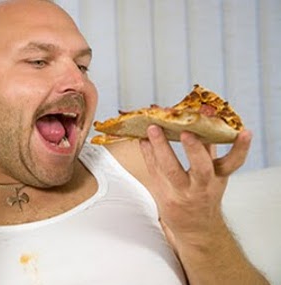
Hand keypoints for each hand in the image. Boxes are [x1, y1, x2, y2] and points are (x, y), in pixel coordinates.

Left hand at [139, 125, 251, 247]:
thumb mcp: (213, 174)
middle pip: (201, 169)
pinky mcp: (164, 196)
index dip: (240, 148)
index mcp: (218, 178)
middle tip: (185, 131)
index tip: (244, 132)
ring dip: (160, 147)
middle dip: (194, 149)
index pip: (233, 163)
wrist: (195, 229)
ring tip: (152, 128)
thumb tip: (205, 113)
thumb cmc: (204, 193)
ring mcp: (182, 193)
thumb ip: (208, 147)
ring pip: (170, 170)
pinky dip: (147, 154)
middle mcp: (202, 187)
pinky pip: (154, 172)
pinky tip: (142, 140)